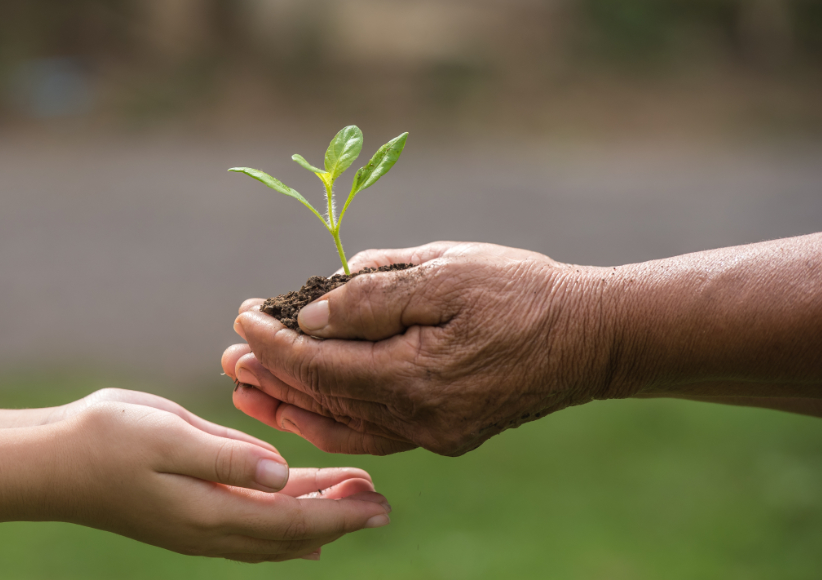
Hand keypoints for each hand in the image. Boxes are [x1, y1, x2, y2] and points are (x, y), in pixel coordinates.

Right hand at [52, 399, 391, 561]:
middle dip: (338, 518)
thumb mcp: (169, 436)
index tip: (379, 503)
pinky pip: (249, 526)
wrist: (51, 462)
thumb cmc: (106, 440)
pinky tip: (297, 514)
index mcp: (211, 512)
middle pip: (290, 533)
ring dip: (315, 518)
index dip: (339, 513)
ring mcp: (197, 526)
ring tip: (352, 501)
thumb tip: (281, 475)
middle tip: (382, 505)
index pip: (292, 521)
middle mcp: (210, 529)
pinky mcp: (187, 514)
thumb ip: (228, 457)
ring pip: (272, 532)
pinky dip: (282, 523)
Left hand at [224, 241, 616, 455]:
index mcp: (414, 377)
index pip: (319, 366)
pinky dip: (334, 419)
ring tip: (249, 387)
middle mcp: (418, 419)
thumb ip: (375, 296)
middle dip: (272, 376)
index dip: (274, 343)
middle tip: (230, 357)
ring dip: (293, 404)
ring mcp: (433, 434)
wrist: (592, 337)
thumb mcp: (448, 272)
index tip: (242, 316)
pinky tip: (305, 407)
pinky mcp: (445, 434)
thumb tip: (312, 313)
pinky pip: (373, 432)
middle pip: (323, 401)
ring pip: (343, 424)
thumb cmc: (523, 292)